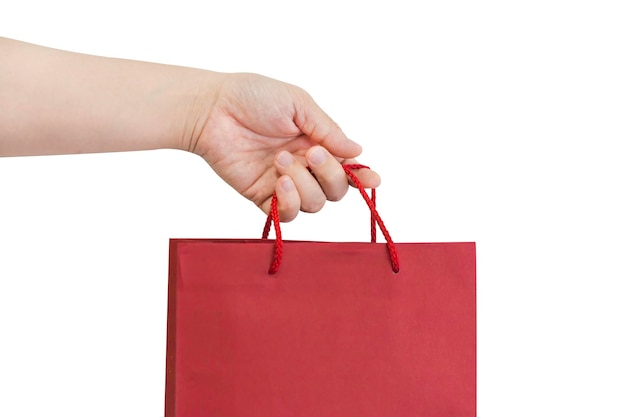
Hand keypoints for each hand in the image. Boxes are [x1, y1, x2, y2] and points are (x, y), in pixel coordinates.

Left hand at [189, 73, 380, 220]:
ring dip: (304, 184)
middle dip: (329, 174)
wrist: (213, 109)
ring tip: (280, 160)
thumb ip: (328, 130)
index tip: (373, 179)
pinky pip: (288, 215)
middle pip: (335, 191)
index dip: (363, 177)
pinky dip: (290, 204)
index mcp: (317, 143)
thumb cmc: (253, 97)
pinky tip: (279, 183)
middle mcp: (304, 167)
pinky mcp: (263, 196)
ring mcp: (284, 183)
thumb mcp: (298, 104)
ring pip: (315, 204)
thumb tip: (358, 152)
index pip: (347, 168)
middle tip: (309, 153)